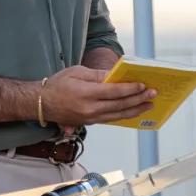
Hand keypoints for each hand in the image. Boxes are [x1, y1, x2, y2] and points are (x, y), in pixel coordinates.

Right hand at [41, 65, 155, 126]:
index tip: (143, 85)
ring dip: (135, 110)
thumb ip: (98, 75)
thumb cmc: (59, 84)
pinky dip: (124, 115)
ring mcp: (91, 118)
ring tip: (149, 105)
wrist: (43, 103)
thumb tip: (116, 76)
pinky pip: (111, 119)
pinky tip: (133, 111)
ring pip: (118, 115)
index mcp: (87, 94)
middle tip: (153, 94)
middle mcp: (91, 109)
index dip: (131, 89)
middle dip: (139, 99)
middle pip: (120, 105)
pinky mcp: (91, 122)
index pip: (114, 92)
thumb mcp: (77, 72)